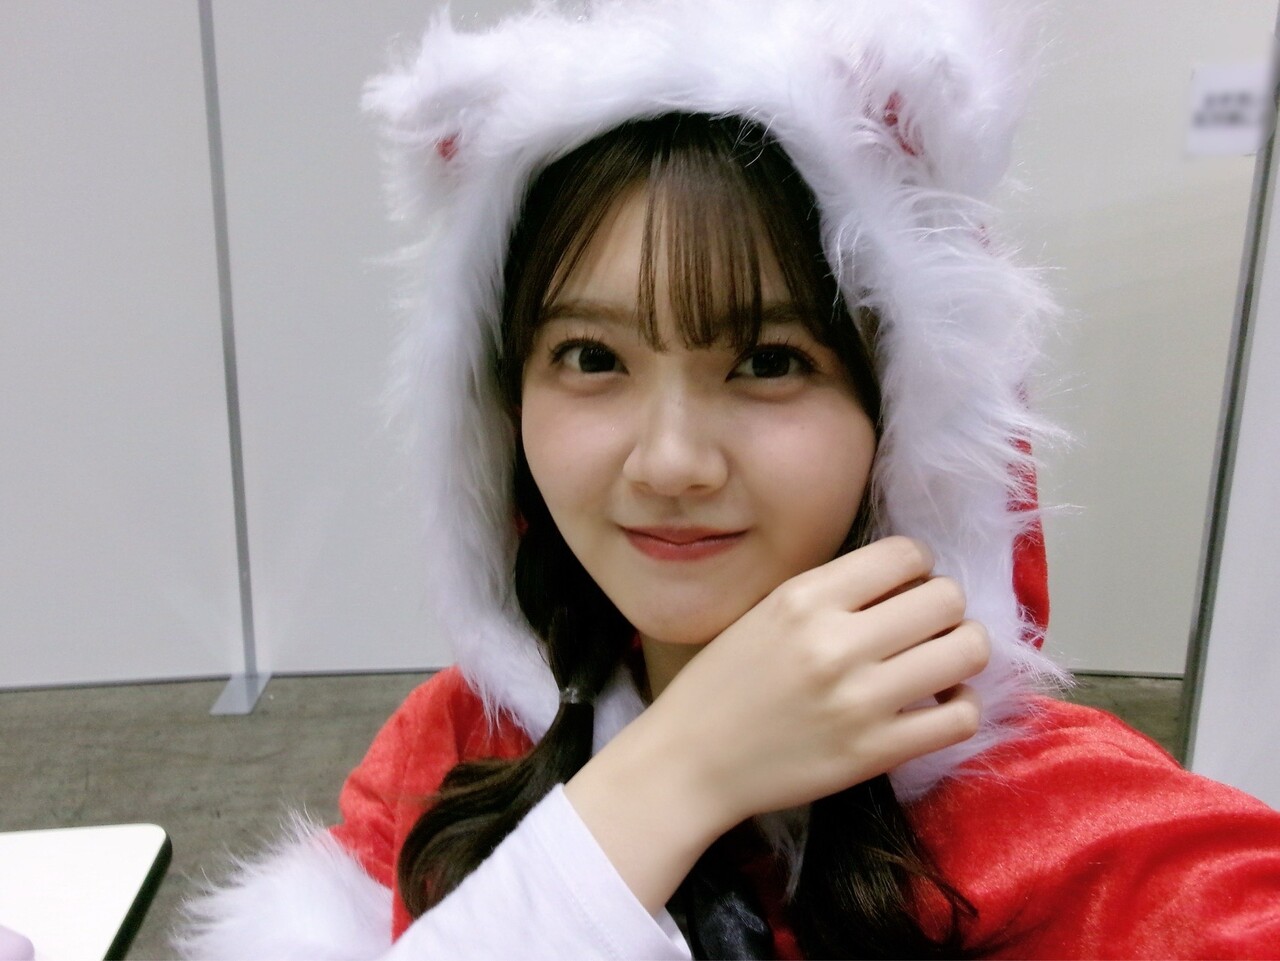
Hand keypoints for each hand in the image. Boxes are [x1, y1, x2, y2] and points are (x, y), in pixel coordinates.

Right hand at [564, 536, 988, 911]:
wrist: (689, 762)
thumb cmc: (724, 683)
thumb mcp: (765, 612)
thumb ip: (832, 592)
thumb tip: (907, 580)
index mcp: (804, 598)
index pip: (906, 554)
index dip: (917, 567)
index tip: (904, 588)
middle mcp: (836, 642)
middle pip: (947, 598)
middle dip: (944, 608)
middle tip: (924, 627)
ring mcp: (860, 700)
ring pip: (967, 651)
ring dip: (962, 650)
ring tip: (938, 662)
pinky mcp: (876, 752)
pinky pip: (961, 717)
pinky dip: (962, 705)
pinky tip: (937, 703)